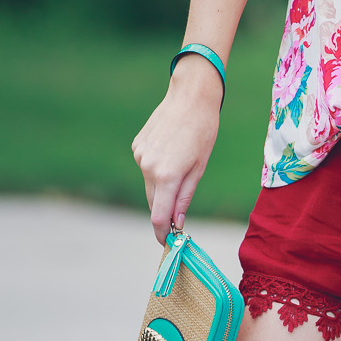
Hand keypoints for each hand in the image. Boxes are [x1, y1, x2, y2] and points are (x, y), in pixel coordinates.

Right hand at [131, 56, 222, 243]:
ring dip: (162, 187)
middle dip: (165, 212)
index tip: (169, 243)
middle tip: (179, 219)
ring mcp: (139, 156)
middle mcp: (148, 168)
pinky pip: (146, 167)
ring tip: (181, 167)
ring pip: (150, 184)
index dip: (163, 233)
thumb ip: (185, 197)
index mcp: (167, 176)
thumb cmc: (203, 131)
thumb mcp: (200, 168)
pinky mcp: (137, 146)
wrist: (190, 96)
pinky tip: (171, 152)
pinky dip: (157, 169)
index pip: (159, 217)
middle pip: (154, 202)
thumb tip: (177, 222)